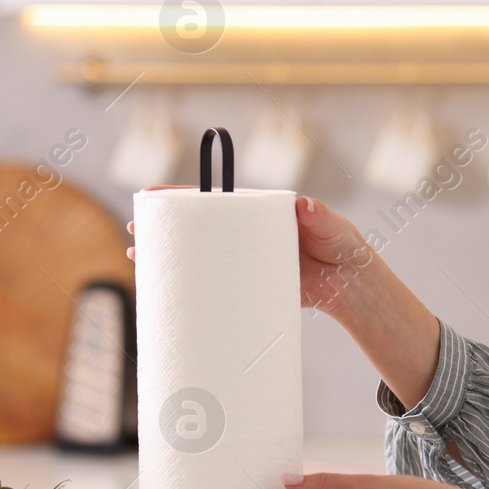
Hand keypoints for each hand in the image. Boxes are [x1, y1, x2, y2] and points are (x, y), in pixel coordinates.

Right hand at [129, 191, 378, 316]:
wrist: (351, 285)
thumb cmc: (342, 246)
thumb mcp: (332, 226)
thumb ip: (319, 216)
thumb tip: (305, 206)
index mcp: (258, 213)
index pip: (216, 200)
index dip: (183, 197)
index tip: (154, 196)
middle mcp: (245, 236)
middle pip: (198, 228)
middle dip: (165, 228)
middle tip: (137, 231)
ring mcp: (244, 261)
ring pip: (200, 257)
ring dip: (169, 258)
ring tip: (140, 260)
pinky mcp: (248, 287)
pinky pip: (214, 286)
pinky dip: (190, 288)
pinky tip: (167, 293)